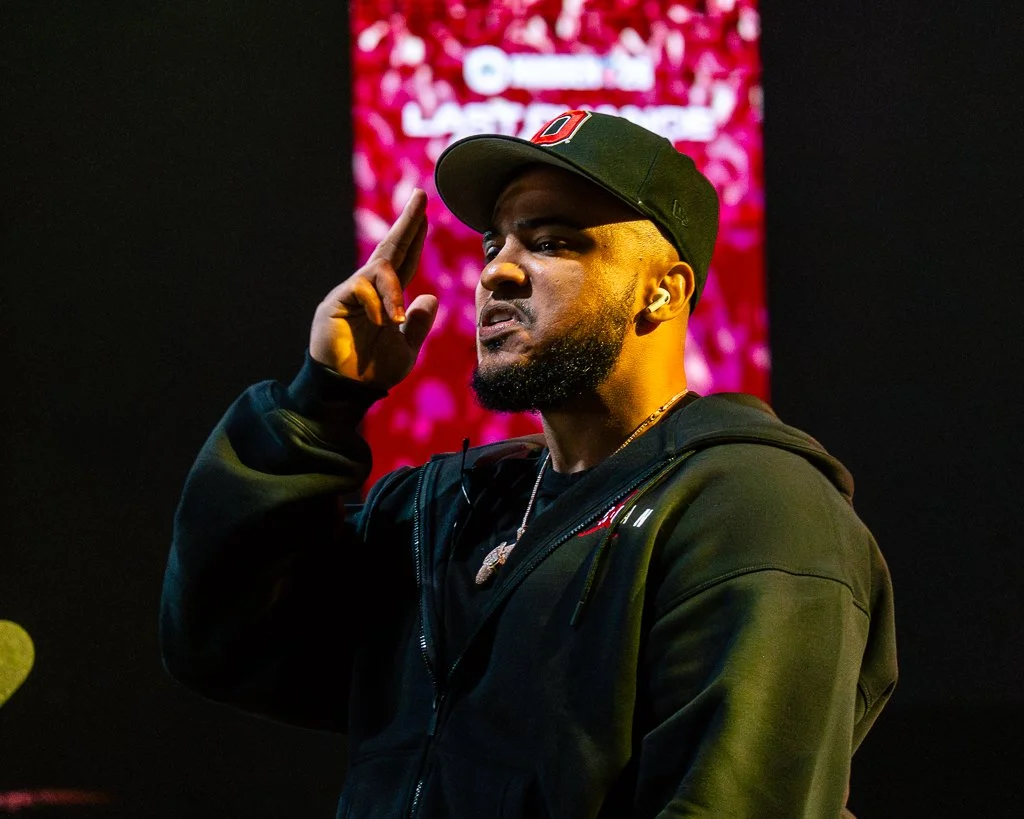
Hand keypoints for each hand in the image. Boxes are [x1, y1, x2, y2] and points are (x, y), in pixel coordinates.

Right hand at [310, 189, 438, 388]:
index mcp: (386, 299)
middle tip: (420, 197)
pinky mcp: (335, 302)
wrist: (347, 390)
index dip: (414, 237)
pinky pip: (363, 288)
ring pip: (378, 270)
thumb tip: (430, 297)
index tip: (425, 212)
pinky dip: (379, 304)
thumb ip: (418, 325)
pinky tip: (382, 323)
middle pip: (389, 250)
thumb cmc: (373, 372)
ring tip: (395, 321)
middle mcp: (368, 290)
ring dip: (392, 290)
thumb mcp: (405, 349)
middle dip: (407, 223)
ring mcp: (351, 294)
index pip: (403, 261)